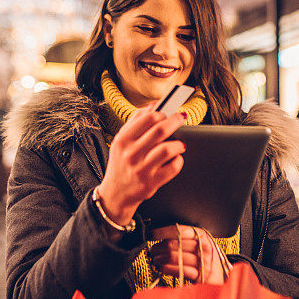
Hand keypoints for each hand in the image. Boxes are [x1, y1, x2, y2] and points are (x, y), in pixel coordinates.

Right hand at [97, 103, 186, 225]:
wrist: (116, 193)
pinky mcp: (152, 183)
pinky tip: (176, 158)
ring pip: (168, 149)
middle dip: (176, 121)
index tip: (168, 112)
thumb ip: (136, 121)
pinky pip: (173, 168)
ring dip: (179, 144)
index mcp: (123, 140)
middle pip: (160, 130)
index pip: (147, 118)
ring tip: (180, 144)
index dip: (162, 112)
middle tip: (182, 117)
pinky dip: (178, 160)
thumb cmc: (121, 162)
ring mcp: (142, 169)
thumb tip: (154, 105)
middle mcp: (131, 154)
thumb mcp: (121, 140)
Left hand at [148, 225, 228, 283]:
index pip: (178, 230)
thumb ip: (186, 238)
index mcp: (202, 235)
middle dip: (158, 247)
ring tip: (155, 260)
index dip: (162, 232)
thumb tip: (162, 237)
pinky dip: (166, 269)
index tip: (151, 234)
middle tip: (152, 250)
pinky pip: (179, 270)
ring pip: (174, 257)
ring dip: (160, 259)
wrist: (224, 275)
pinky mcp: (200, 275)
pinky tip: (162, 268)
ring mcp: (202, 262)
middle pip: (173, 244)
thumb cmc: (208, 257)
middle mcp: (203, 247)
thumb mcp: (201, 242)